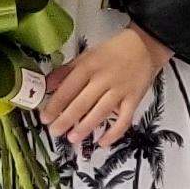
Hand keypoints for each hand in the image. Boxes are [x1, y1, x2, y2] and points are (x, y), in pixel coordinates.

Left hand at [38, 26, 167, 150]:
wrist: (144, 46)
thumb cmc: (112, 52)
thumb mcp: (86, 56)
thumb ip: (66, 71)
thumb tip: (46, 85)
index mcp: (89, 66)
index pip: (68, 87)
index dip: (55, 104)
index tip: (45, 117)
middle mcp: (103, 79)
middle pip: (82, 103)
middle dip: (66, 119)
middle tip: (55, 132)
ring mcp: (120, 90)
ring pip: (100, 112)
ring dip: (85, 127)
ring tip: (72, 138)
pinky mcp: (134, 99)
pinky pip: (124, 120)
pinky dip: (114, 133)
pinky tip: (103, 142)